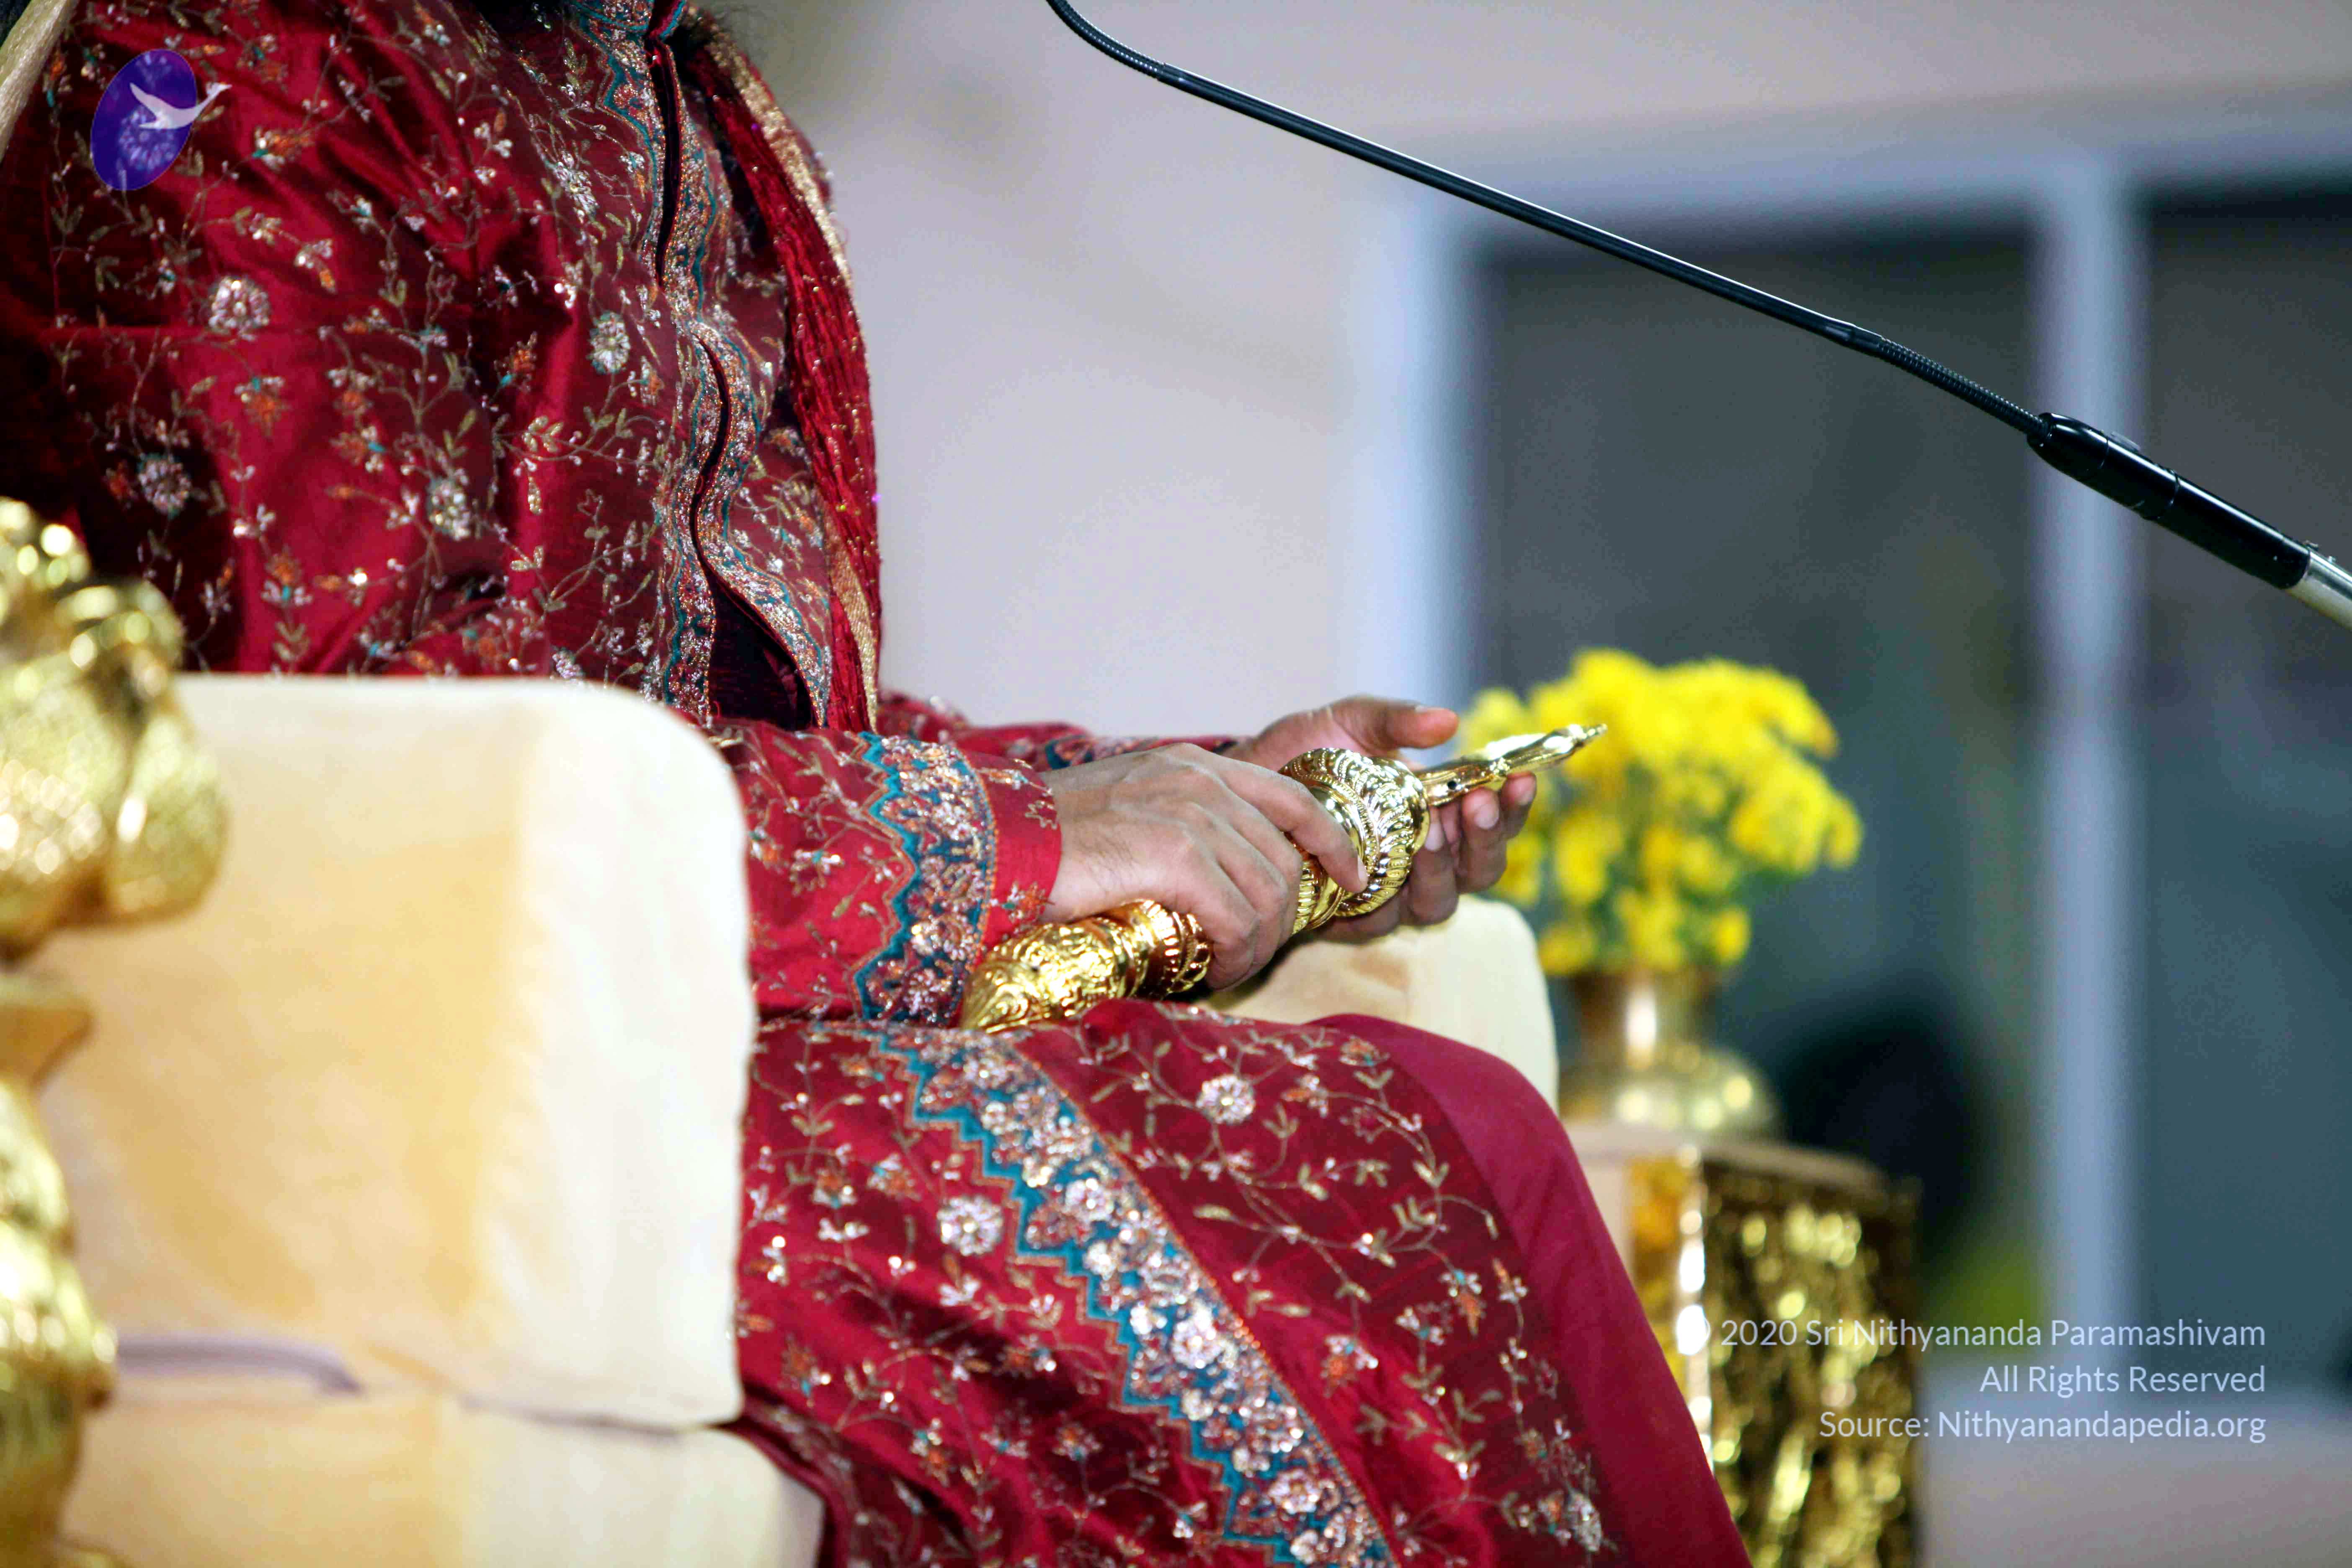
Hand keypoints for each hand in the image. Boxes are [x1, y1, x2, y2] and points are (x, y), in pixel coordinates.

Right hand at [1040, 744, 1364, 987]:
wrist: (993, 845)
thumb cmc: (1047, 843)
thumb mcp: (1127, 814)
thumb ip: (1179, 830)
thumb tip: (1219, 883)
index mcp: (1194, 766)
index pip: (1293, 799)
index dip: (1331, 843)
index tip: (1349, 879)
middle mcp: (1200, 781)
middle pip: (1285, 860)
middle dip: (1283, 918)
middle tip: (1251, 955)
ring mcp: (1189, 814)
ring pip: (1268, 895)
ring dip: (1257, 945)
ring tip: (1225, 968)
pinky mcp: (1174, 854)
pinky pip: (1237, 918)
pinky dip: (1234, 954)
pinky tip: (1210, 969)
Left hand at [1225, 695, 1536, 940]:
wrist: (1238, 788)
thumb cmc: (1301, 754)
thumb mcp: (1346, 723)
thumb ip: (1394, 722)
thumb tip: (1448, 719)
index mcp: (1438, 813)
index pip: (1494, 820)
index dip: (1514, 805)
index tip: (1520, 776)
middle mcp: (1423, 860)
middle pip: (1481, 870)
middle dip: (1485, 838)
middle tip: (1475, 801)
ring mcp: (1389, 893)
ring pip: (1440, 901)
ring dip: (1442, 867)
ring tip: (1430, 831)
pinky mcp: (1348, 919)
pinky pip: (1382, 921)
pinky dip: (1386, 896)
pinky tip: (1378, 867)